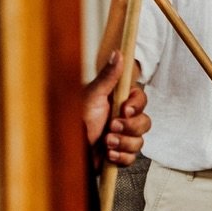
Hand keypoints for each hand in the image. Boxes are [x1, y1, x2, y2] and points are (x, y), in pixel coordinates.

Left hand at [82, 52, 149, 169]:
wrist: (67, 151)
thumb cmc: (75, 120)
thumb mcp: (93, 95)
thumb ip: (109, 76)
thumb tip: (118, 53)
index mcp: (116, 102)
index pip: (140, 100)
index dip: (136, 106)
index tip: (125, 109)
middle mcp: (121, 119)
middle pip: (144, 122)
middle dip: (129, 128)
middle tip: (111, 128)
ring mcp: (120, 137)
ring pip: (139, 141)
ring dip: (123, 143)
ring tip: (105, 142)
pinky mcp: (118, 154)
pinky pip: (132, 157)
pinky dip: (121, 157)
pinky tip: (108, 154)